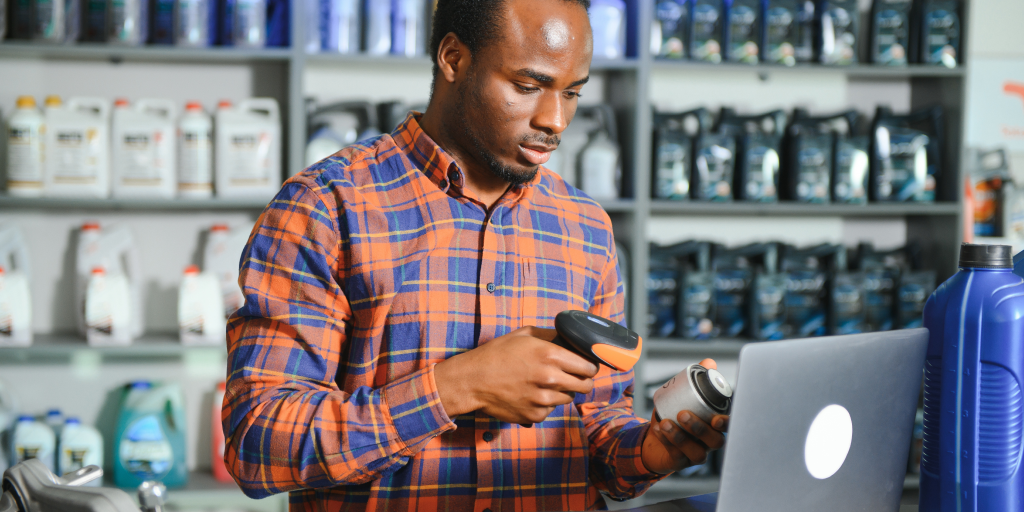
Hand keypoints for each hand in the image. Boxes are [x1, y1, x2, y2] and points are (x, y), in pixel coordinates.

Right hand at [434, 326, 599, 423]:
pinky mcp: (534, 416)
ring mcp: (543, 400)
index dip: (589, 367)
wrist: (472, 380)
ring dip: (562, 392)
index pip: (588, 367)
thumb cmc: (496, 354)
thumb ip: (551, 335)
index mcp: (550, 355)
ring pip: (569, 399)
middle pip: (585, 386)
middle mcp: (550, 379)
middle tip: (574, 378)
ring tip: (545, 384)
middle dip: (582, 381)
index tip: (587, 368)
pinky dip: (546, 404)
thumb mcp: (524, 335)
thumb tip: (570, 338)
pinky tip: (531, 394)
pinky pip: (551, 411)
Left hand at [641, 358, 729, 474]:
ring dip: (681, 437)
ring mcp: (698, 454)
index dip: (727, 424)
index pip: (730, 426)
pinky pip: (677, 456)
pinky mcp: (682, 463)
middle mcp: (711, 442)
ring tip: (666, 422)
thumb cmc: (676, 414)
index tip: (717, 418)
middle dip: (700, 428)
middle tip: (683, 414)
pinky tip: (658, 429)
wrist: (656, 436)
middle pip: (715, 441)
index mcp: (716, 425)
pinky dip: (667, 441)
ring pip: (697, 452)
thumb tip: (709, 363)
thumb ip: (698, 379)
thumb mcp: (685, 394)